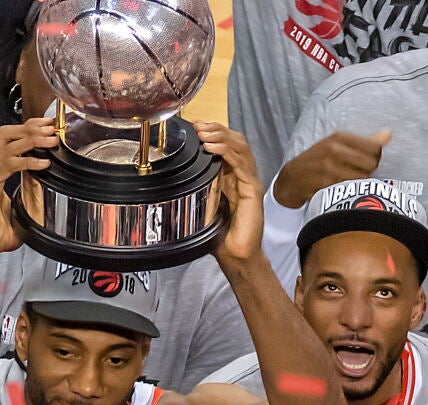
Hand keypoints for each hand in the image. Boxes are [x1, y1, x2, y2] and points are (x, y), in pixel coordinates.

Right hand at [0, 117, 56, 257]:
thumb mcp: (18, 206)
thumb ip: (28, 191)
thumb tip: (44, 183)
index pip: (6, 138)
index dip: (26, 128)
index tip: (46, 126)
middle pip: (5, 134)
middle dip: (29, 127)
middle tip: (50, 128)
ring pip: (8, 145)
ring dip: (32, 140)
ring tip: (51, 142)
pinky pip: (8, 164)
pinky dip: (28, 161)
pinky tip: (43, 164)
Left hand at [195, 121, 264, 262]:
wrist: (236, 255)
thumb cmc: (219, 234)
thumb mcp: (201, 204)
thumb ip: (196, 187)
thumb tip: (175, 172)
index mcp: (231, 176)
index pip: (225, 144)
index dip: (211, 131)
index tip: (193, 125)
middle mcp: (242, 175)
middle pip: (234, 140)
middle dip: (215, 129)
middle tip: (197, 125)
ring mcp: (249, 181)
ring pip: (240, 147)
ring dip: (220, 136)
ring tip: (203, 133)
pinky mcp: (252, 190)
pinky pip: (242, 164)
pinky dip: (227, 152)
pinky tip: (212, 148)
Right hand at [273, 130, 391, 207]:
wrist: (292, 178)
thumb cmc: (318, 160)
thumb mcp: (337, 145)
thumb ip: (365, 141)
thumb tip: (388, 135)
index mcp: (339, 137)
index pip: (374, 147)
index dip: (375, 158)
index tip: (366, 162)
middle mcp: (334, 149)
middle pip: (371, 163)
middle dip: (368, 171)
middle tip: (357, 173)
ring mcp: (329, 167)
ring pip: (362, 177)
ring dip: (360, 182)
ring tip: (349, 181)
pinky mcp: (325, 183)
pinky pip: (350, 188)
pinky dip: (349, 190)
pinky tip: (341, 187)